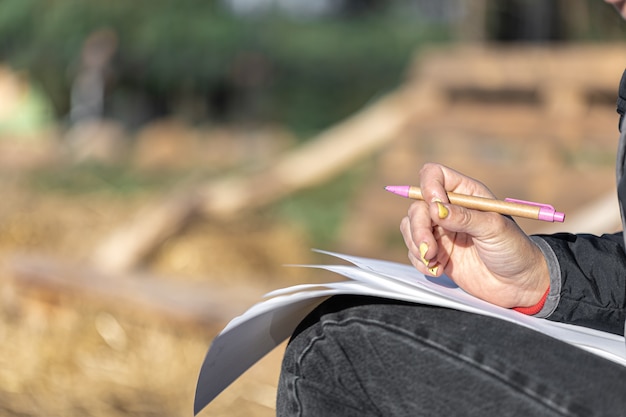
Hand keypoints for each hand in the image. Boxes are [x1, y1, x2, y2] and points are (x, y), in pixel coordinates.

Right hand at [400, 163, 549, 308]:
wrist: (519, 284)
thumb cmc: (514, 250)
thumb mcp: (494, 229)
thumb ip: (464, 217)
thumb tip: (435, 208)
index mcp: (466, 193)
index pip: (434, 176)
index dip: (428, 187)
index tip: (434, 208)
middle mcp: (450, 209)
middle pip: (417, 206)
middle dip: (418, 228)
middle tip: (429, 249)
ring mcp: (441, 231)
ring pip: (410, 227)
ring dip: (417, 246)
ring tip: (435, 262)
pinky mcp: (436, 252)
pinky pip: (414, 251)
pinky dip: (420, 261)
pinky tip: (438, 269)